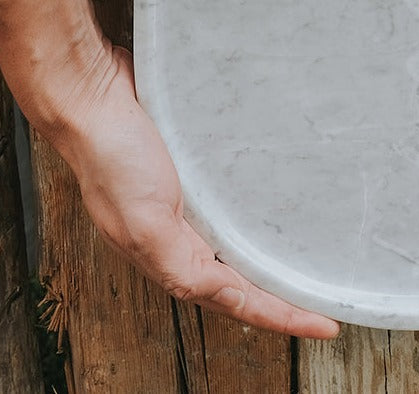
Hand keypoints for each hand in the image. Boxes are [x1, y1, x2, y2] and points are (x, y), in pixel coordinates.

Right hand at [54, 46, 340, 337]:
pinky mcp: (196, 165)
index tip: (326, 327)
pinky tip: (281, 199)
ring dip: (275, 251)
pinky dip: (261, 205)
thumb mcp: (143, 223)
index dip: (282, 314)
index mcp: (170, 255)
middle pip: (245, 275)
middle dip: (284, 293)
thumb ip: (180, 266)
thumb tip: (225, 298)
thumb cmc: (109, 157)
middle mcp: (182, 233)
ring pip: (242, 237)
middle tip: (327, 300)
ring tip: (313, 261)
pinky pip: (236, 194)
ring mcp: (190, 199)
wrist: (91, 93)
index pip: (237, 297)